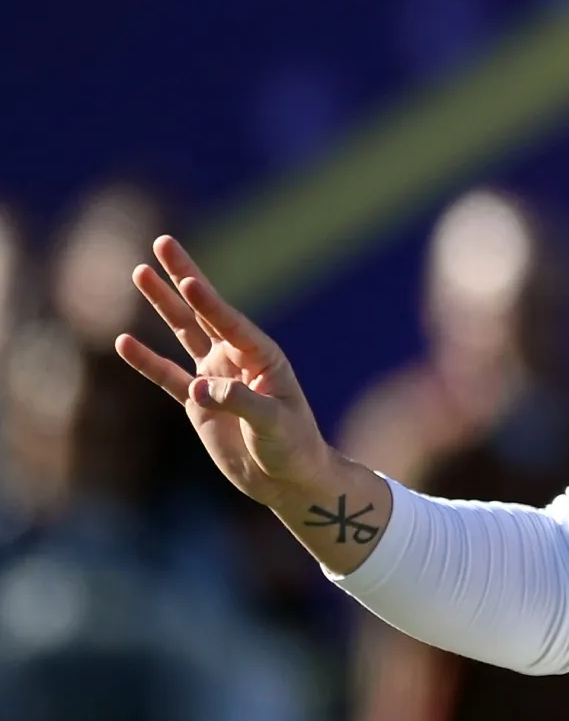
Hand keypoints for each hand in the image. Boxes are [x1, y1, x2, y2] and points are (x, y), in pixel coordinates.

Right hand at [115, 235, 332, 506]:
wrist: (287, 478)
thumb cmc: (292, 447)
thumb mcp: (274, 424)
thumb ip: (239, 402)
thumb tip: (199, 389)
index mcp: (263, 356)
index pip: (230, 322)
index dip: (208, 301)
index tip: (187, 277)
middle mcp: (238, 359)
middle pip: (203, 311)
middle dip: (182, 277)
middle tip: (162, 242)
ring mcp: (216, 377)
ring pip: (183, 333)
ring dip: (162, 303)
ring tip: (140, 271)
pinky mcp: (198, 403)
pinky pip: (167, 376)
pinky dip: (145, 361)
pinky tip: (124, 341)